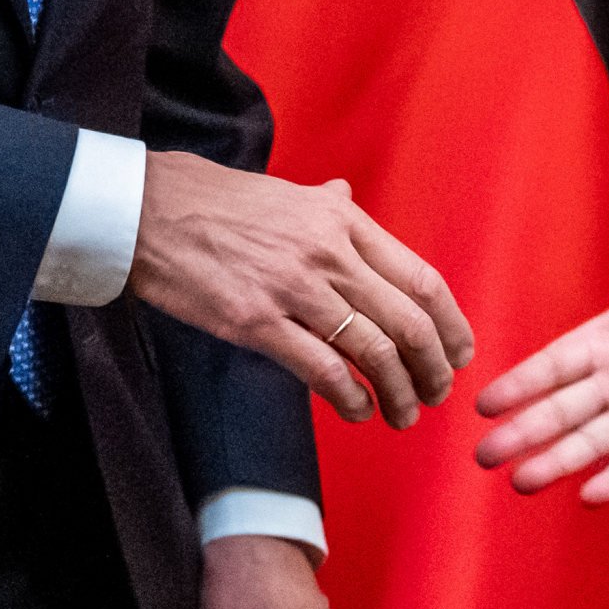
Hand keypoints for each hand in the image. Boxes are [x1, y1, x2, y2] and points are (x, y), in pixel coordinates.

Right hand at [131, 151, 471, 425]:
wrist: (149, 212)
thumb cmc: (217, 203)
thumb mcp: (286, 193)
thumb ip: (326, 205)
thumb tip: (348, 195)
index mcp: (343, 220)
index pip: (421, 278)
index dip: (450, 324)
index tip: (459, 353)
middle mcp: (329, 252)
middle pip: (407, 321)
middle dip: (432, 368)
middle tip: (436, 394)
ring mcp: (293, 288)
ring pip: (372, 351)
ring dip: (397, 392)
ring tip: (402, 415)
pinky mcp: (256, 322)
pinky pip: (322, 370)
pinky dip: (349, 398)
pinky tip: (357, 411)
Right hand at [472, 182, 608, 500]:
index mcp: (607, 340)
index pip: (555, 363)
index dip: (522, 383)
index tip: (485, 404)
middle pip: (561, 410)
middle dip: (523, 431)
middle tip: (482, 456)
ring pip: (589, 442)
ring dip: (556, 461)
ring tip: (520, 483)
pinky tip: (589, 497)